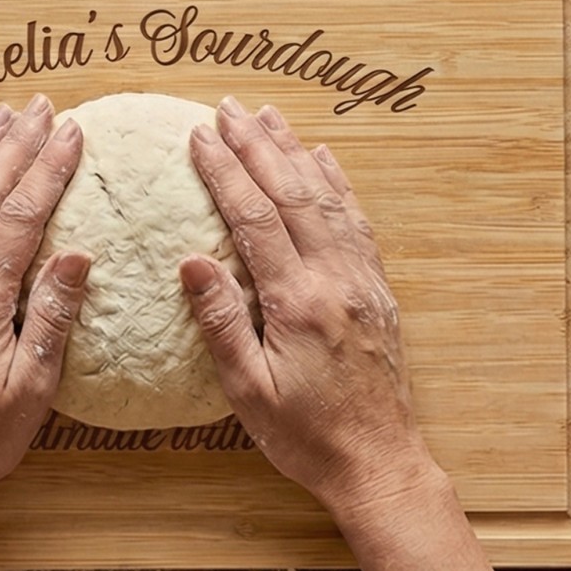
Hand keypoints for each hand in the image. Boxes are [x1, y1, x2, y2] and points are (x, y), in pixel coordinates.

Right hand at [180, 98, 436, 524]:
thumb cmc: (305, 437)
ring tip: (268, 117)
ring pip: (328, 199)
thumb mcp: (248, 391)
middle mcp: (336, 280)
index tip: (199, 137)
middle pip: (294, 194)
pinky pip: (357, 222)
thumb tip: (192, 260)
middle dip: (257, 146)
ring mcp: (362, 282)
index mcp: (299, 303)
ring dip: (295, 153)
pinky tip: (322, 159)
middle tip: (227, 107)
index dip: (226, 172)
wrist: (378, 463)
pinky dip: (337, 184)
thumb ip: (221, 322)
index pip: (256, 219)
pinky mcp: (376, 291)